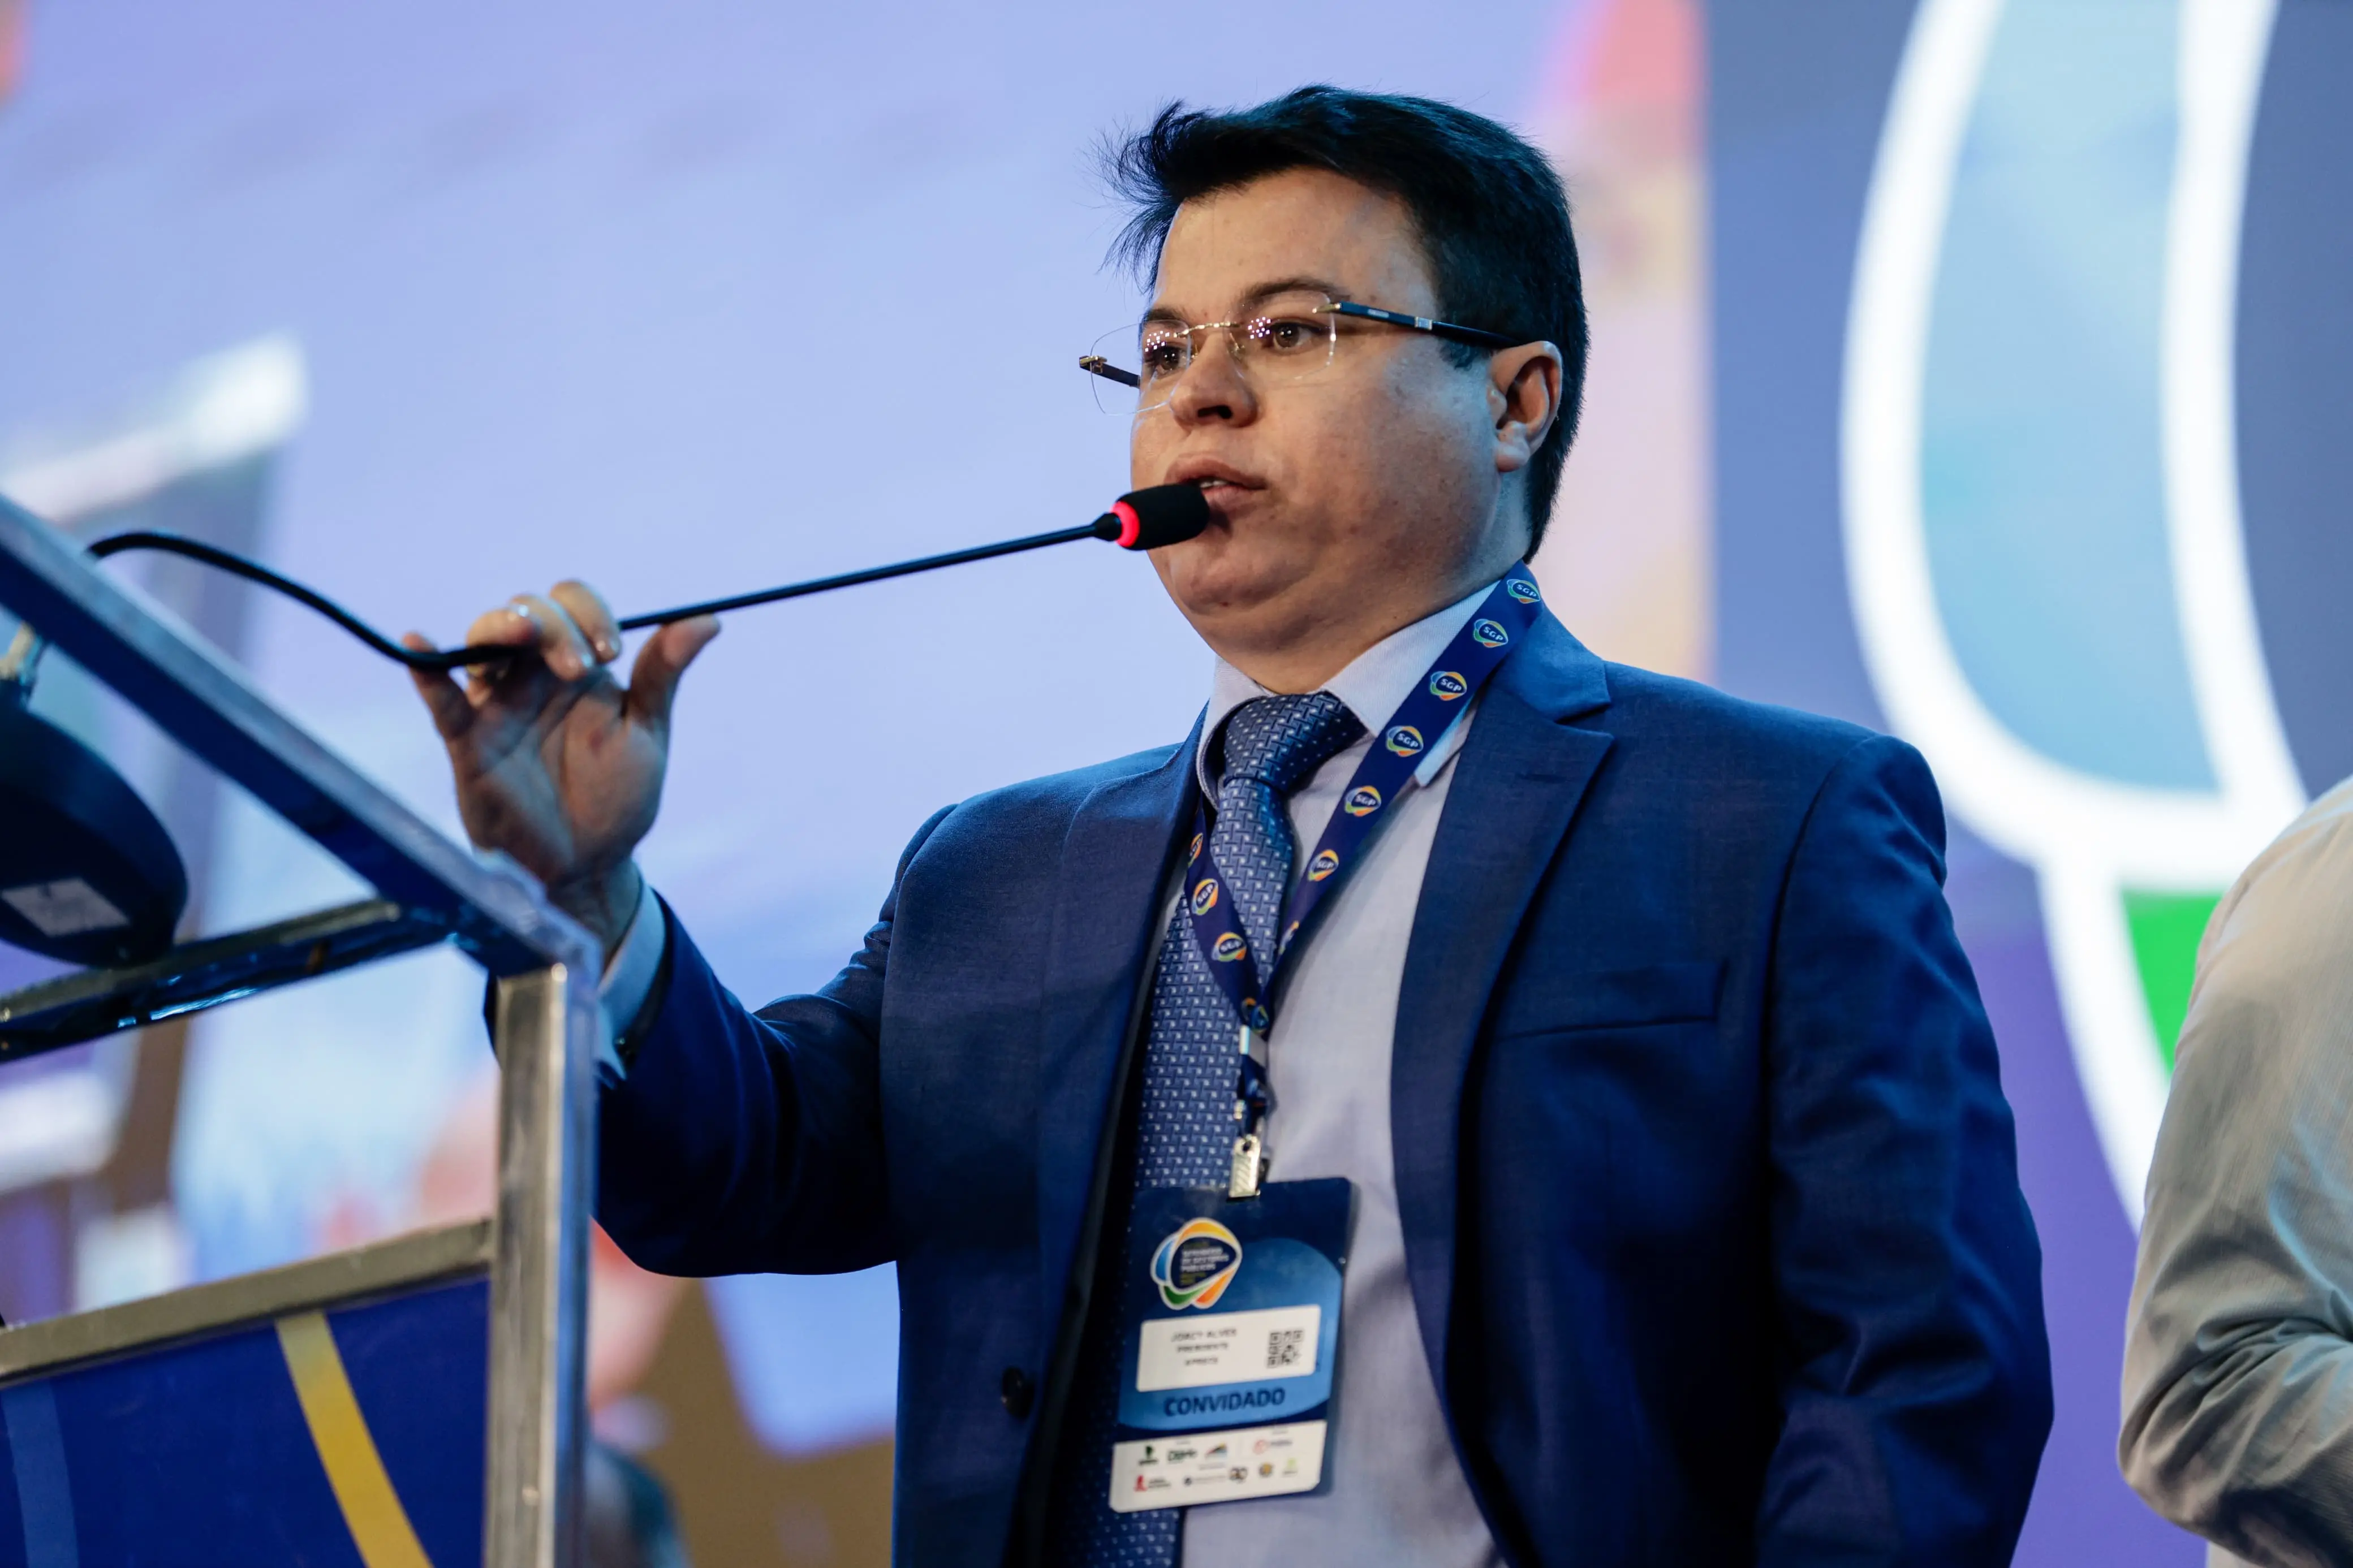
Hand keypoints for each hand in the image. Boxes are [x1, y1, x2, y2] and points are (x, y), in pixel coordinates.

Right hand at [405, 582, 719, 955]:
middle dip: (556, 627)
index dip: (590, 614)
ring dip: (503, 628)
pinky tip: (417, 644)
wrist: (588, 864)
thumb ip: (662, 674)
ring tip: (522, 638)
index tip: (612, 652)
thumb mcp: (647, 733)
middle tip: (580, 669)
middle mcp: (533, 675)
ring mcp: (497, 704)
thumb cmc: (617, 797)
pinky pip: (440, 700)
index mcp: (579, 665)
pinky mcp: (468, 741)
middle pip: (528, 613)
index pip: (573, 605)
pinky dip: (426, 671)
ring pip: (483, 640)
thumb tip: (708, 619)